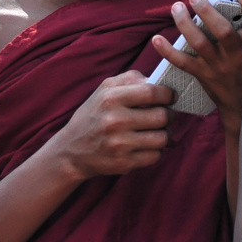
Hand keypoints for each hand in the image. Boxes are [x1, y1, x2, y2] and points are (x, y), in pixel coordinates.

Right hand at [48, 71, 174, 179]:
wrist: (71, 151)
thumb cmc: (93, 115)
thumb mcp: (104, 90)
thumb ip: (130, 78)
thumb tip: (156, 81)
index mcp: (111, 98)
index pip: (152, 92)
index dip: (168, 94)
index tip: (170, 97)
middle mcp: (115, 121)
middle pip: (162, 116)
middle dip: (169, 115)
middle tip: (165, 115)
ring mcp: (119, 144)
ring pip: (162, 138)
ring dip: (164, 134)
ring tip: (156, 131)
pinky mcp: (124, 163)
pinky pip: (155, 156)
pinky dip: (156, 151)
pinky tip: (146, 145)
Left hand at [154, 0, 241, 130]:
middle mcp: (237, 55)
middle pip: (221, 30)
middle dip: (206, 11)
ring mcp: (218, 66)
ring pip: (199, 43)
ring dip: (185, 24)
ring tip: (177, 7)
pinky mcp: (203, 75)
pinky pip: (182, 62)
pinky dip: (167, 51)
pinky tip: (157, 39)